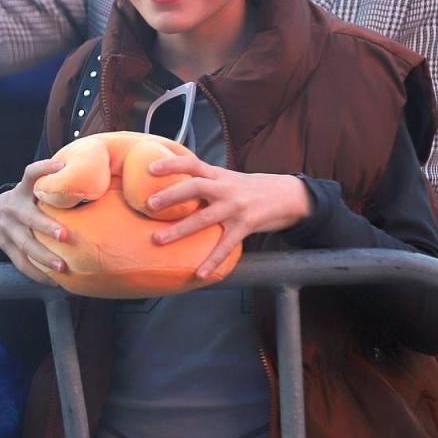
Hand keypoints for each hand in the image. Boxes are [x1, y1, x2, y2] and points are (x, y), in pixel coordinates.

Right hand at [0, 158, 70, 284]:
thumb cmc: (26, 200)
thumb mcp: (32, 188)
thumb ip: (53, 185)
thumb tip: (95, 178)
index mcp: (22, 190)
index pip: (30, 174)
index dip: (43, 169)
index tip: (60, 166)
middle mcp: (13, 208)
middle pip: (28, 217)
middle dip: (46, 226)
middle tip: (64, 236)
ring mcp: (7, 229)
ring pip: (24, 244)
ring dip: (43, 256)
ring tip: (62, 267)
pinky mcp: (6, 247)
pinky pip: (20, 263)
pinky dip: (36, 273)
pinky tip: (54, 282)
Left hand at [145, 156, 312, 279]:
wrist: (288, 196)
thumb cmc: (249, 189)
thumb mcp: (228, 179)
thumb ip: (205, 182)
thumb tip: (172, 188)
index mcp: (219, 175)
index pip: (192, 163)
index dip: (171, 164)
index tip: (149, 168)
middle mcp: (226, 189)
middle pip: (196, 187)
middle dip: (171, 196)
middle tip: (148, 204)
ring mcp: (236, 208)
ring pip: (204, 218)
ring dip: (180, 229)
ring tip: (158, 239)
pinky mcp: (246, 226)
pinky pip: (226, 245)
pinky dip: (212, 261)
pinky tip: (200, 274)